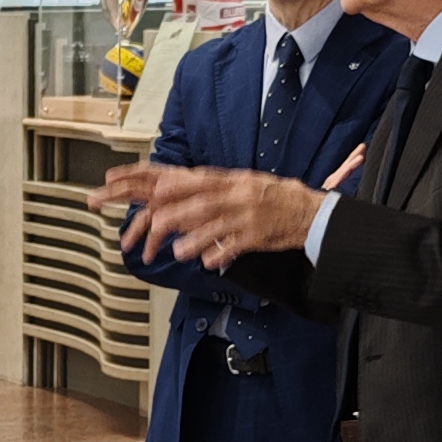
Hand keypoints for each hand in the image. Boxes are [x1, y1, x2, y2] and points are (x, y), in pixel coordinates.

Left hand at [94, 159, 322, 268]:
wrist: (308, 210)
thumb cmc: (271, 198)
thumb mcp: (239, 185)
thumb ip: (207, 189)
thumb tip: (168, 187)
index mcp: (225, 180)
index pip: (185, 178)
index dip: (158, 182)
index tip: (133, 186)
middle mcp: (233, 193)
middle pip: (196, 201)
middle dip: (171, 212)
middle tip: (151, 222)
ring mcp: (245, 213)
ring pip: (213, 224)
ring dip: (193, 239)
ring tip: (176, 253)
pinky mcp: (256, 235)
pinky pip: (233, 244)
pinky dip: (218, 253)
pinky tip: (206, 263)